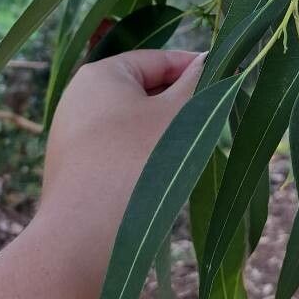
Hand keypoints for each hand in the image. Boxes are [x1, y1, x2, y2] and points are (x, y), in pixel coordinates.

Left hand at [36, 49, 205, 291]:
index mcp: (100, 74)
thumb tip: (210, 60)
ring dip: (165, 133)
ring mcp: (71, 137)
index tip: (227, 81)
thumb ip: (198, 83)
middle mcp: (79, 99)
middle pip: (144, 91)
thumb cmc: (136, 163)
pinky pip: (117, 152)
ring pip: (133, 124)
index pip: (158, 60)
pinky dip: (144, 156)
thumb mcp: (178, 116)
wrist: (84, 238)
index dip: (195, 69)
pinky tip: (164, 177)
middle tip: (216, 119)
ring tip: (193, 151)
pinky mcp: (73, 171)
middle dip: (180, 104)